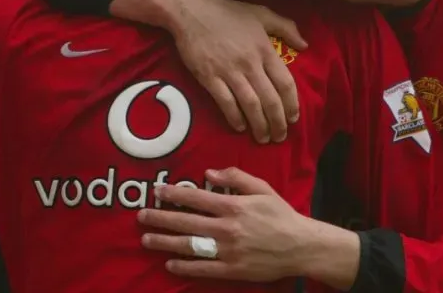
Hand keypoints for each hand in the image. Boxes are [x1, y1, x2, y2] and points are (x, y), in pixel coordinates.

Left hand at [138, 167, 315, 281]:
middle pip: (186, 222)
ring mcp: (228, 251)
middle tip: (141, 216)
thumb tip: (209, 172)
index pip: (196, 198)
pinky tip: (169, 263)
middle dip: (161, 218)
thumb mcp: (262, 188)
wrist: (301, 246)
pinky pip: (203, 268)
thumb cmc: (281, 215)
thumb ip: (236, 177)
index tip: (156, 191)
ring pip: (190, 246)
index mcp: (233, 206)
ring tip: (146, 239)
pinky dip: (185, 267)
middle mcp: (227, 228)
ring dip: (165, 242)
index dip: (174, 194)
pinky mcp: (232, 269)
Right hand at [170, 0, 306, 143]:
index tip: (293, 118)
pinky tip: (240, 127)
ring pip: (251, 106)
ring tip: (263, 138)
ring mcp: (229, 72)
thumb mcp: (261, 13)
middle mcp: (250, 64)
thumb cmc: (228, 12)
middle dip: (278, 123)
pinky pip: (226, 103)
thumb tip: (305, 45)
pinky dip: (235, 118)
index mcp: (265, 50)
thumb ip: (286, 27)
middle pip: (270, 100)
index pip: (285, 83)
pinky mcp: (209, 78)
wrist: (192, 11)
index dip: (292, 104)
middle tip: (279, 136)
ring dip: (259, 126)